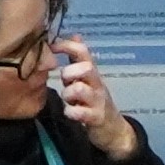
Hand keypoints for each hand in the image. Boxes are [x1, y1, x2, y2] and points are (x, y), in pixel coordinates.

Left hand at [52, 37, 137, 161]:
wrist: (113, 128)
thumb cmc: (94, 100)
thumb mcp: (87, 78)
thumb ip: (78, 59)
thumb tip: (74, 36)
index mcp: (92, 72)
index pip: (82, 51)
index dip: (66, 46)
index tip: (52, 47)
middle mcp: (96, 83)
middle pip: (86, 67)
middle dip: (69, 73)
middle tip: (64, 82)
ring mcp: (98, 101)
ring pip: (80, 89)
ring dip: (68, 94)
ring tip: (68, 100)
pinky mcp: (96, 118)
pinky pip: (80, 113)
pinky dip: (71, 112)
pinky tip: (70, 113)